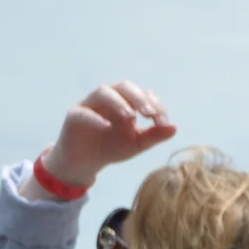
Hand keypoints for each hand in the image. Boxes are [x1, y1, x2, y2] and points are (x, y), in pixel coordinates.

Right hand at [41, 82, 175, 189]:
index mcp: (126, 102)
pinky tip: (107, 127)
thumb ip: (155, 135)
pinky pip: (84, 112)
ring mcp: (90, 105)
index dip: (155, 105)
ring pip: (103, 92)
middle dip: (139, 98)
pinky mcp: (74, 116)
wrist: (86, 162)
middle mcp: (108, 99)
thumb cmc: (113, 148)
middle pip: (124, 86)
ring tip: (131, 117)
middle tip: (150, 113)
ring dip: (119, 102)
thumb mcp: (138, 144)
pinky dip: (96, 118)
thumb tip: (174, 127)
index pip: (144, 94)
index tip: (164, 122)